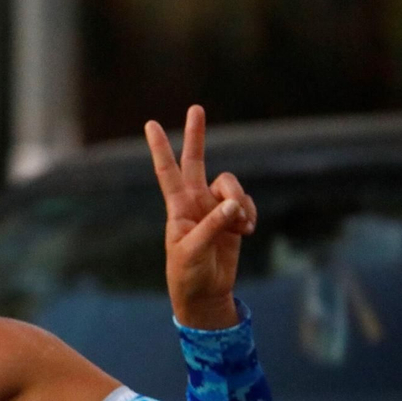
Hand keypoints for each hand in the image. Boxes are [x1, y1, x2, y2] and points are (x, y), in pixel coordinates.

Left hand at [145, 105, 256, 328]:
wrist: (205, 293)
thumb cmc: (188, 274)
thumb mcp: (193, 251)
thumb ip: (213, 225)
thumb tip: (234, 204)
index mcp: (177, 208)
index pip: (167, 172)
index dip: (160, 148)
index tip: (151, 124)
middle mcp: (195, 202)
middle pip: (196, 161)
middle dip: (196, 136)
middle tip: (195, 108)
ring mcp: (215, 208)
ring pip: (232, 186)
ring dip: (240, 201)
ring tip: (240, 226)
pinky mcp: (233, 218)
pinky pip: (247, 203)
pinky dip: (250, 214)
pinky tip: (247, 230)